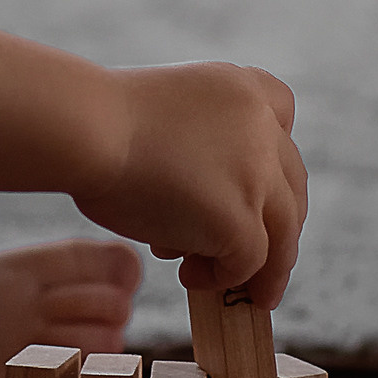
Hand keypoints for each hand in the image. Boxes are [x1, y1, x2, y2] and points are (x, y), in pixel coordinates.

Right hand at [72, 62, 307, 308]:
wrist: (87, 129)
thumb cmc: (99, 123)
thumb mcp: (166, 110)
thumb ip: (198, 143)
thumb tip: (201, 205)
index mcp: (239, 86)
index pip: (283, 113)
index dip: (274, 150)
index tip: (257, 177)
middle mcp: (260, 125)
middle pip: (290, 183)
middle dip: (275, 223)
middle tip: (254, 255)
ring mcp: (257, 172)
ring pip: (283, 231)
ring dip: (268, 266)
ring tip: (246, 290)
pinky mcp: (241, 218)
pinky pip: (251, 261)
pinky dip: (228, 278)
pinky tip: (194, 280)